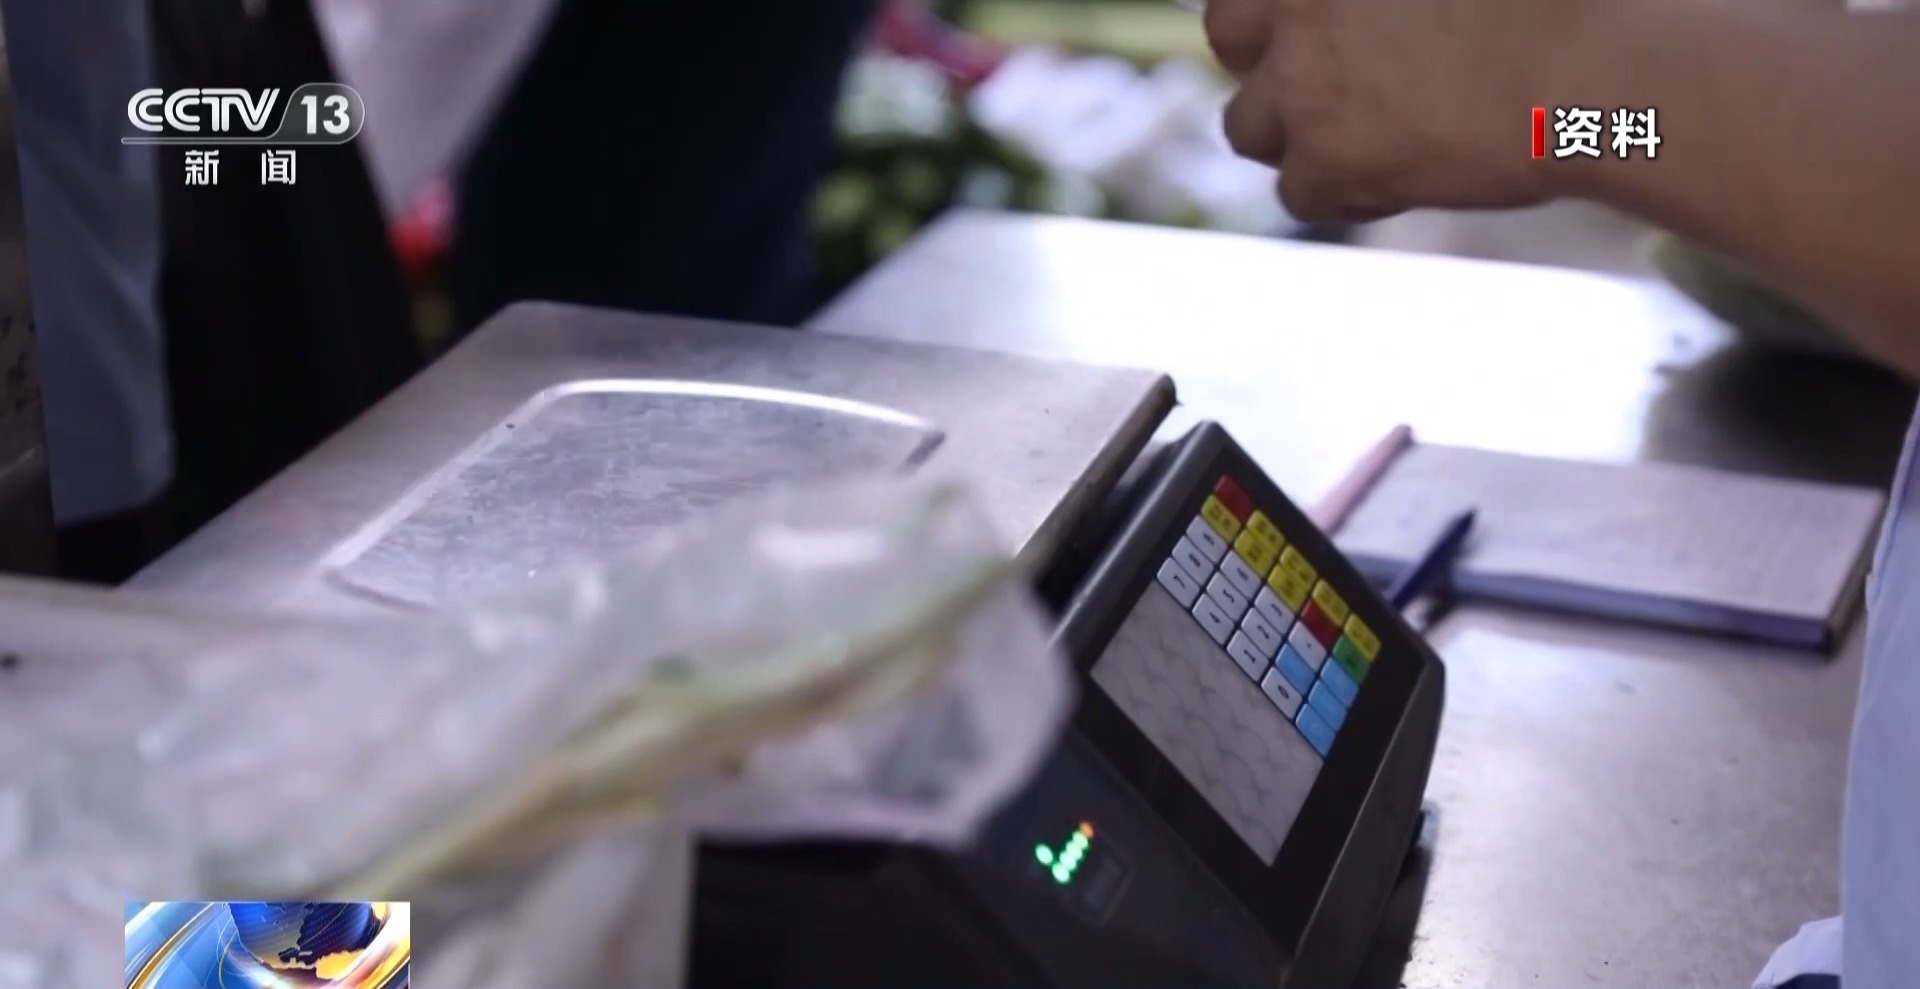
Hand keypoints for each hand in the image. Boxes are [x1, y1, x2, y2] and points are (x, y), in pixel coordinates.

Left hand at [1204, 0, 1589, 220]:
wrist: (1598, 67)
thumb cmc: (1563, 2)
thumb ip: (1388, 0)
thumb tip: (1385, 27)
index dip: (1278, 9)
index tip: (1315, 32)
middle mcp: (1299, 5)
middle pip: (1226, 34)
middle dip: (1267, 60)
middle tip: (1328, 84)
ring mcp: (1303, 80)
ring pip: (1247, 127)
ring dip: (1301, 136)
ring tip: (1381, 135)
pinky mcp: (1324, 155)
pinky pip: (1299, 192)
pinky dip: (1349, 192)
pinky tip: (1415, 173)